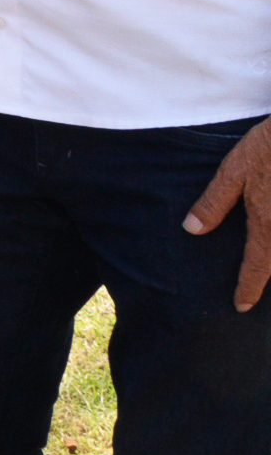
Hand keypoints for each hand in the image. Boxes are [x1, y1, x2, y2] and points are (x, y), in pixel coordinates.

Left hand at [185, 118, 270, 310]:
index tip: (241, 306)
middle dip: (267, 278)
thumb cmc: (270, 148)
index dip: (248, 289)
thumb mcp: (235, 172)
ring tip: (265, 266)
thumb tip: (192, 229)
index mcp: (269, 226)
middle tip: (254, 292)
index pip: (257, 267)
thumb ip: (214, 203)